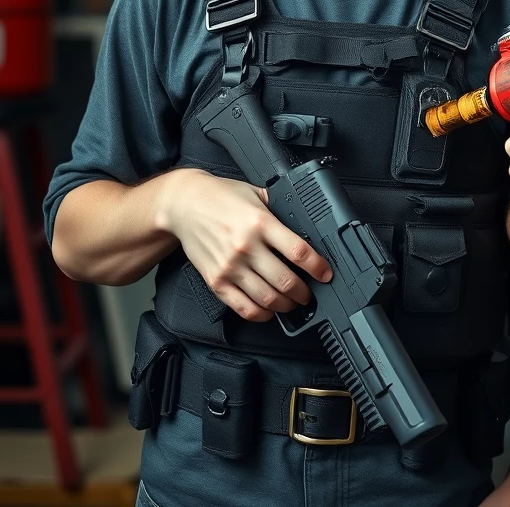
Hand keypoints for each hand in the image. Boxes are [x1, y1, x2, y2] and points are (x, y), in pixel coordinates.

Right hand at [159, 169, 332, 321]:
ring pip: (267, 298)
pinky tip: (269, 311)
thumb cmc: (221, 197)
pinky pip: (242, 307)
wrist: (184, 204)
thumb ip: (279, 208)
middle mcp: (246, 246)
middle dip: (304, 292)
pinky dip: (260, 315)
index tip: (325, 274)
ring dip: (285, 306)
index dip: (317, 267)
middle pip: (285, 281)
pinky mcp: (216, 281)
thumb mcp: (256, 193)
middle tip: (310, 293)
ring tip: (293, 303)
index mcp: (261, 223)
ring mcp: (230, 267)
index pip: (298, 251)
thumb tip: (304, 223)